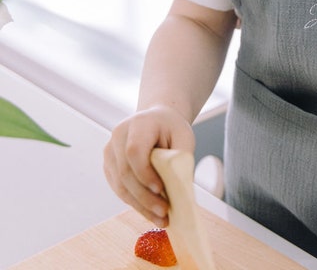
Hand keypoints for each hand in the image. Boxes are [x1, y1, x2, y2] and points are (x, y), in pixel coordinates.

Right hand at [103, 105, 194, 226]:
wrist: (157, 121)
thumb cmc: (171, 129)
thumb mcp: (184, 137)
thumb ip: (181, 158)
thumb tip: (180, 189)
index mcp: (138, 123)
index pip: (134, 151)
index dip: (144, 173)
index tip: (160, 189)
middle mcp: (119, 136)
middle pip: (126, 172)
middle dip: (145, 197)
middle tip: (164, 212)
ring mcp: (110, 152)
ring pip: (121, 185)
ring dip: (140, 205)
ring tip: (161, 218)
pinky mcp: (110, 167)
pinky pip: (120, 189)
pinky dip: (136, 203)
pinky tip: (151, 213)